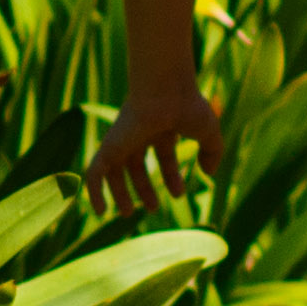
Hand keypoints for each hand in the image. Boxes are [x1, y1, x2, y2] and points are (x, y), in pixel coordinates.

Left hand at [87, 82, 228, 217]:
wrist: (165, 92)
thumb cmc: (188, 107)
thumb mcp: (208, 134)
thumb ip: (212, 153)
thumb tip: (209, 174)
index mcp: (162, 128)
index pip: (163, 155)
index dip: (171, 175)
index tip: (179, 194)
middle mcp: (139, 133)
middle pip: (136, 165)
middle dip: (143, 187)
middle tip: (152, 208)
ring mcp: (122, 140)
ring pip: (114, 171)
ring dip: (119, 193)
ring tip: (126, 213)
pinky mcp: (108, 147)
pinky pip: (94, 173)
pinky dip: (94, 193)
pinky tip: (99, 212)